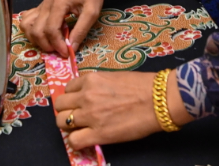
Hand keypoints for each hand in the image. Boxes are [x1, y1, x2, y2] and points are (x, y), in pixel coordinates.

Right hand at [20, 0, 114, 55]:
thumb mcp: (92, 13)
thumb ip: (81, 31)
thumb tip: (71, 48)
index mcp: (58, 3)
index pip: (51, 29)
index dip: (57, 44)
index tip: (67, 53)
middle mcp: (45, 4)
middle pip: (36, 30)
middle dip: (46, 45)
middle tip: (59, 50)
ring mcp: (41, 6)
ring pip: (26, 26)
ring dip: (36, 39)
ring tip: (50, 44)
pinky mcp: (40, 8)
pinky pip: (26, 21)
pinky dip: (31, 31)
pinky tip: (43, 35)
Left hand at [53, 69, 191, 149]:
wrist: (159, 100)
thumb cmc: (142, 86)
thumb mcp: (113, 77)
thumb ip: (97, 85)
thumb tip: (90, 95)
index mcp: (90, 80)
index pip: (67, 88)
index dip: (72, 97)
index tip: (78, 103)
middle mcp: (85, 96)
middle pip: (60, 106)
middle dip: (66, 111)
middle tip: (77, 116)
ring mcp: (90, 115)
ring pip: (61, 123)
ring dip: (69, 126)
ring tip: (81, 129)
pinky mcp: (98, 134)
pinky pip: (73, 141)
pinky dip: (76, 141)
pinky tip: (86, 139)